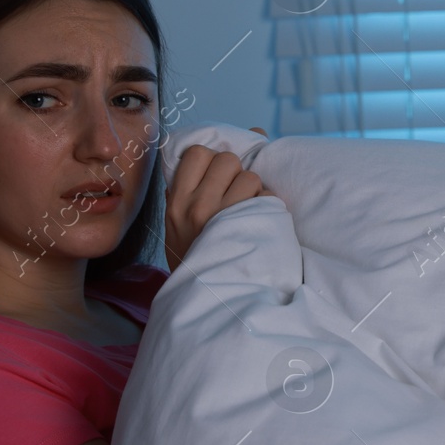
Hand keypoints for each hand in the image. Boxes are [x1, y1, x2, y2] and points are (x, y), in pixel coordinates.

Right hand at [163, 128, 274, 273]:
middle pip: (227, 159)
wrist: (205, 298)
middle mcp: (197, 205)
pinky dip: (268, 204)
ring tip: (247, 208)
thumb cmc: (193, 256)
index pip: (197, 153)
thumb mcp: (176, 223)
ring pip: (250, 176)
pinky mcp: (248, 227)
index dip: (211, 158)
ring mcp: (223, 216)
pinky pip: (267, 196)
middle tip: (233, 193)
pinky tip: (259, 220)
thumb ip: (190, 187)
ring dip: (254, 189)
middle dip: (235, 172)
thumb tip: (227, 145)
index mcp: (176, 201)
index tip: (214, 175)